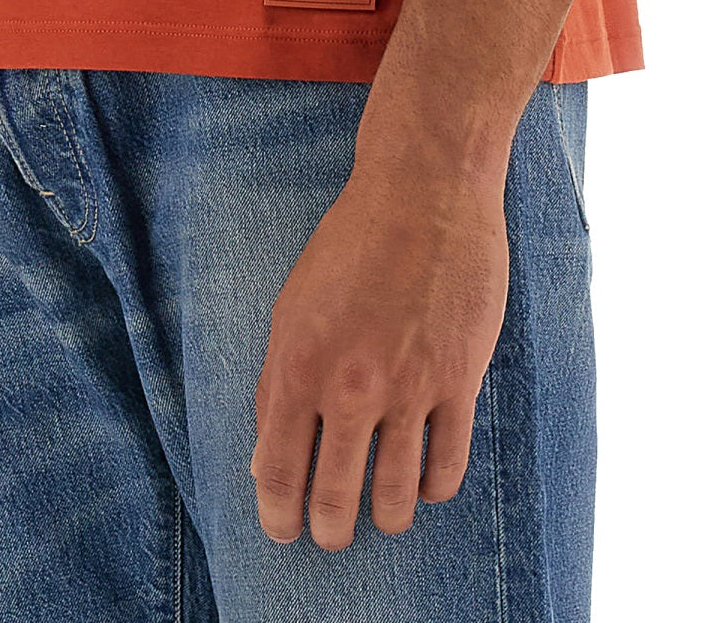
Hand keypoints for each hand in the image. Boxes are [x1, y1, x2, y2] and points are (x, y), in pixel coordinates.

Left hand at [249, 150, 509, 551]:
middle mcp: (351, 386)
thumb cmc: (351, 243)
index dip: (277, 515)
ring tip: (382, 518)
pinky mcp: (460, 379)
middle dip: (330, 531)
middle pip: (335, 498)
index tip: (284, 531)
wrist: (424, 192)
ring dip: (386, 519)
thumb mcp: (292, 306)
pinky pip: (448, 465)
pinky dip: (435, 488)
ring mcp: (410, 387)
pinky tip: (426, 481)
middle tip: (332, 535)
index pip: (277, 472)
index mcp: (298, 364)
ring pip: (396, 495)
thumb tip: (267, 455)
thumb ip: (276, 382)